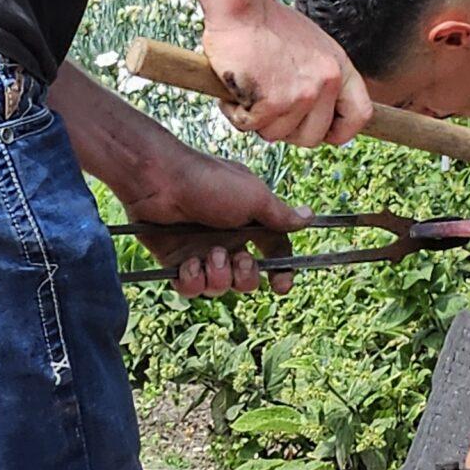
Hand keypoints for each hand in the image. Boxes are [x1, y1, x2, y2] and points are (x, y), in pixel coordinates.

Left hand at [120, 147, 311, 297]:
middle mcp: (228, 240)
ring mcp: (201, 252)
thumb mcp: (254, 197)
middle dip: (246, 277)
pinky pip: (190, 288)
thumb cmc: (210, 182)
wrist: (160, 181)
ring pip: (219, 287)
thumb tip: (310, 217)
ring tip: (210, 256)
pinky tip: (189, 264)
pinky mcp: (176, 262)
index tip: (281, 286)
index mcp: (250, 222)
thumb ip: (280, 215)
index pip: (274, 253)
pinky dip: (191, 281)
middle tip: (238, 259)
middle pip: (247, 278)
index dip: (281, 272)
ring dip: (218, 277)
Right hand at [202, 3, 372, 146]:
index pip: (359, 115)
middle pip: (312, 136)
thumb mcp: (314, 48)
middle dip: (286, 130)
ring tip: (249, 90)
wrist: (242, 7)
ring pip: (277, 134)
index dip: (340, 131)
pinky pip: (250, 126)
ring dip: (257, 119)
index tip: (322, 132)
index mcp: (341, 69)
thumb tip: (321, 112)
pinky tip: (233, 90)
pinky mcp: (272, 102)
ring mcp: (301, 94)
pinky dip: (235, 112)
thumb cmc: (268, 23)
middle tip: (268, 109)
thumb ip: (322, 78)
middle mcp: (327, 83)